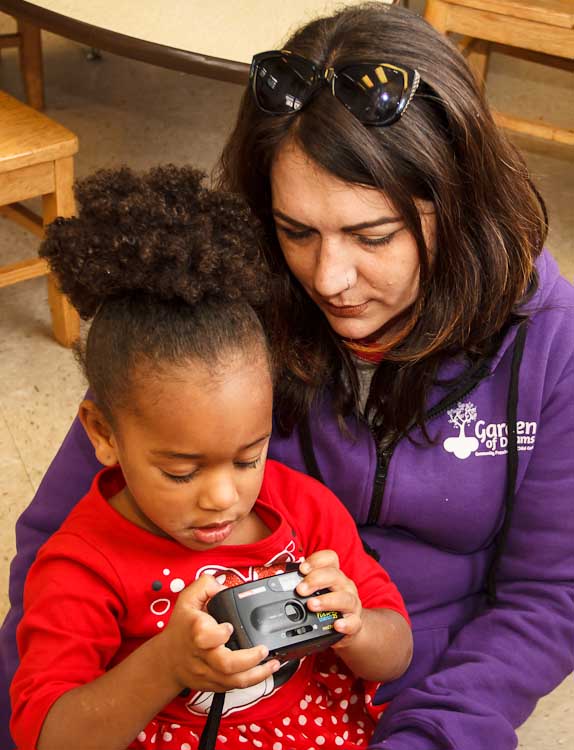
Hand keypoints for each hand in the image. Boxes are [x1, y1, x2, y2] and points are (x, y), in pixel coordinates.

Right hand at [156, 574, 280, 692]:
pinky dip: (252, 681)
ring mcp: (209, 673)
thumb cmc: (181, 628)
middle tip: (263, 649)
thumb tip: (223, 585)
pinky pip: (234, 687)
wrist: (168, 660)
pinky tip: (264, 671)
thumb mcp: (187, 599)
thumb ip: (205, 585)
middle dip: (249, 659)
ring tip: (273, 664)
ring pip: (234, 681)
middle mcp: (203, 655)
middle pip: (226, 665)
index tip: (230, 626)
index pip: (206, 637)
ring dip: (258, 675)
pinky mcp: (214, 685)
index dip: (220, 633)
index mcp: (196, 633)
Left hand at [296, 550, 362, 642]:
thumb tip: (278, 580)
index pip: (330, 559)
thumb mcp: (316, 591)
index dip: (316, 561)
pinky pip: (354, 622)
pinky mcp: (355, 623)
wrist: (346, 625)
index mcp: (334, 575)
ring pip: (344, 598)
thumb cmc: (327, 605)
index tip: (302, 569)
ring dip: (327, 600)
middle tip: (300, 590)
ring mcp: (352, 604)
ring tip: (311, 605)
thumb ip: (302, 585)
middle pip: (334, 575)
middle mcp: (344, 586)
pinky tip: (336, 625)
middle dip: (315, 580)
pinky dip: (346, 623)